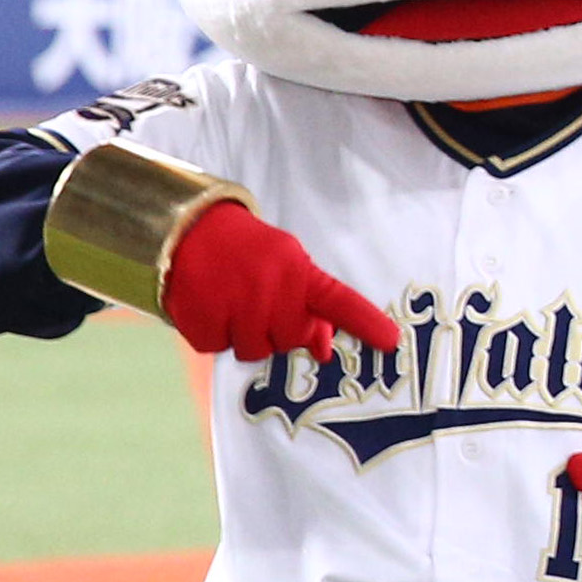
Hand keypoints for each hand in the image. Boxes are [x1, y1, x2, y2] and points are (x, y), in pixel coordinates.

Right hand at [158, 201, 399, 365]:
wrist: (189, 230)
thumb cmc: (248, 253)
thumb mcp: (286, 267)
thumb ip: (309, 306)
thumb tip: (324, 351)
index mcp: (297, 272)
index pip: (338, 300)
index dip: (365, 322)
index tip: (391, 341)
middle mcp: (270, 290)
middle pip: (290, 340)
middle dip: (279, 331)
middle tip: (262, 306)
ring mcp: (234, 306)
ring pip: (254, 352)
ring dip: (246, 336)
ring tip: (234, 303)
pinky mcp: (202, 322)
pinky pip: (217, 349)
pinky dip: (215, 335)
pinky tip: (211, 306)